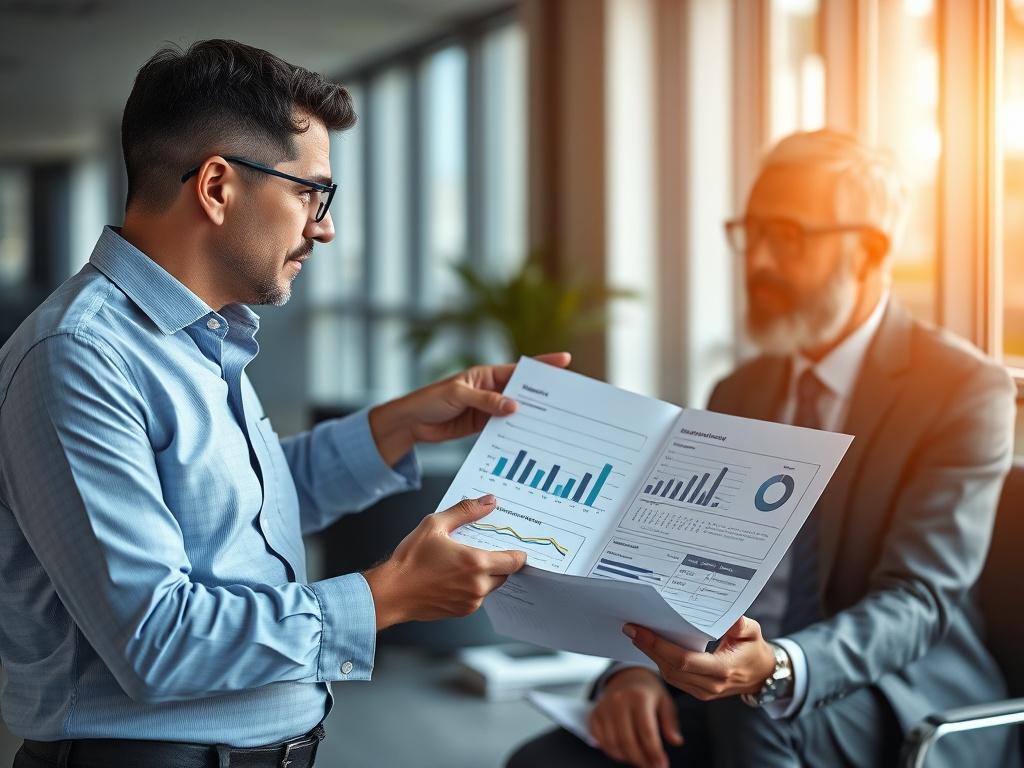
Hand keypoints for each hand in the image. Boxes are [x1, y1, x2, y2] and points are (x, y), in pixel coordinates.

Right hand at [362, 495, 525, 629]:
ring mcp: (471, 601)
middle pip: (505, 574)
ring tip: (464, 562)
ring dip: (485, 575)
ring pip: (491, 586)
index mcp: (476, 563)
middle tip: (484, 550)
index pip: (514, 561)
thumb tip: (488, 502)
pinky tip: (454, 576)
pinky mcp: (461, 611)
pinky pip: (477, 598)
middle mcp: (477, 585)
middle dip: (499, 562)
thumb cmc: (409, 560)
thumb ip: (465, 511)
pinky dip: (472, 587)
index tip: (514, 546)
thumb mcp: (435, 525)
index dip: (518, 553)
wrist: (391, 592)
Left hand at [368, 352, 571, 464]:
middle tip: (567, 400)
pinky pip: (504, 428)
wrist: (411, 422)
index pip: (519, 369)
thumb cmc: (431, 400)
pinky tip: (528, 439)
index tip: (565, 361)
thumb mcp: (458, 395)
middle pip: (523, 391)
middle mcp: (491, 390)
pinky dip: (515, 432)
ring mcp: (488, 409)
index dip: (543, 364)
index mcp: (487, 374)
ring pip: (516, 411)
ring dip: (531, 417)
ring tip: (553, 423)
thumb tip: (515, 406)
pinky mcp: (483, 426)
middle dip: (543, 395)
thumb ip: (486, 401)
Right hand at [589, 667, 683, 767]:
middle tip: (652, 767)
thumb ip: (670, 721)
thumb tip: (676, 741)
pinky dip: (612, 752)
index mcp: (639, 697)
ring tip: (641, 760)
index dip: (654, 752)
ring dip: (628, 758)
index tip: (662, 765)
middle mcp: (618, 701)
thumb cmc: (648, 694)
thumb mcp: (664, 701)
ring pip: (613, 743)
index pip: (646, 732)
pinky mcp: (594, 714)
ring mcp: (603, 707)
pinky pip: (600, 740)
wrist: (626, 678)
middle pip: (628, 740)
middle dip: (641, 760)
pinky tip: (625, 753)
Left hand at [624, 616, 775, 700]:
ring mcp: (703, 691)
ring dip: (651, 656)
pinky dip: (660, 662)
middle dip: (648, 648)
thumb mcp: (753, 632)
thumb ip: (742, 625)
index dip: (659, 646)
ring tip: (637, 635)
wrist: (761, 675)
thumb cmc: (754, 649)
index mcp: (723, 669)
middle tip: (630, 628)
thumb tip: (732, 617)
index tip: (641, 630)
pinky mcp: (698, 692)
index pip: (684, 660)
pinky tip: (650, 647)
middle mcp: (711, 684)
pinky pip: (674, 679)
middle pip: (671, 668)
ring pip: (669, 676)